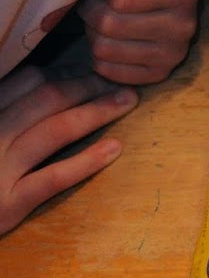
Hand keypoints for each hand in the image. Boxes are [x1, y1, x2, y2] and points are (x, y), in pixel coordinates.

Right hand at [0, 66, 137, 236]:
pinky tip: (114, 148)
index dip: (66, 74)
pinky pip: (52, 177)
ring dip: (96, 112)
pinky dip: (86, 161)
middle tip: (119, 84)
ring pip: (54, 130)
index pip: (27, 81)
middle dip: (88, 87)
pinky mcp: (7, 203)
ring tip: (126, 102)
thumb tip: (43, 84)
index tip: (91, 74)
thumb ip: (7, 110)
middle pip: (46, 99)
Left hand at [79, 0, 199, 85]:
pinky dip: (100, 57)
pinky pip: (109, 71)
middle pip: (108, 26)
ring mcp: (175, 53)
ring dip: (94, 34)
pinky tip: (112, 41)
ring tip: (105, 20)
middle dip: (92, 12)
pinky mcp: (162, 72)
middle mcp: (184, 25)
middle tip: (99, 4)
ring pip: (104, 50)